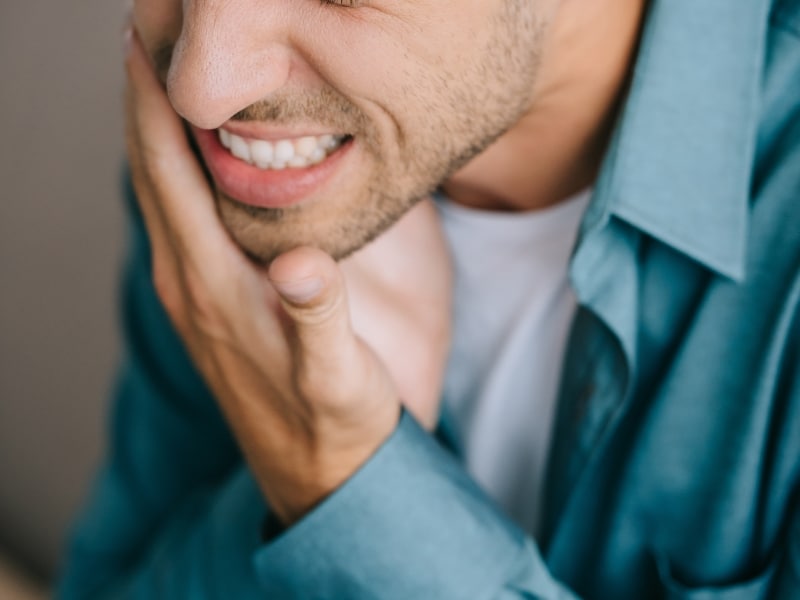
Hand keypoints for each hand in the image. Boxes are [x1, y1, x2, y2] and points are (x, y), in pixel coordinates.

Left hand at [124, 30, 451, 523]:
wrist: (319, 474)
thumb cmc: (333, 422)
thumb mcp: (336, 378)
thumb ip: (318, 320)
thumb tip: (302, 262)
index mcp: (213, 286)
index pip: (169, 173)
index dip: (153, 100)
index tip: (146, 31)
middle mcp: (188, 282)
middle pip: (150, 169)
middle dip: (141, 93)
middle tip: (149, 26)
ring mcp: (193, 292)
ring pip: (158, 189)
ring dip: (152, 124)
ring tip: (160, 67)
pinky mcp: (208, 299)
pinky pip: (178, 214)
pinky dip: (174, 165)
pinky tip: (193, 147)